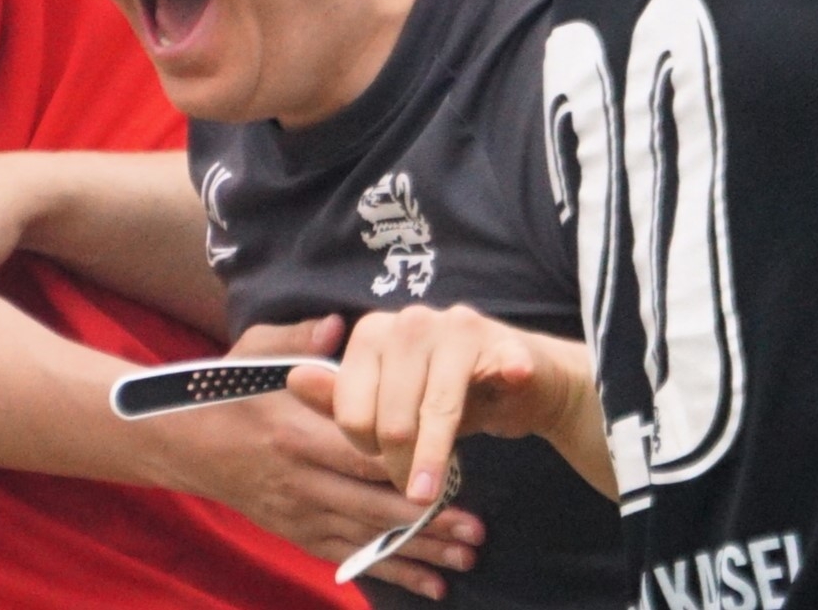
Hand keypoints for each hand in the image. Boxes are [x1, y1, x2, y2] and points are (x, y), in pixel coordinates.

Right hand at [178, 316, 486, 600]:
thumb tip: (339, 326)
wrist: (182, 441)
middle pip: (373, 505)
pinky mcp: (296, 531)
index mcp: (295, 433)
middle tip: (477, 529)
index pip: (361, 454)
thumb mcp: (255, 353)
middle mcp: (299, 479)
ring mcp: (297, 511)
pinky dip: (391, 571)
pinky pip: (350, 557)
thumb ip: (300, 340)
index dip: (407, 464)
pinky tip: (433, 583)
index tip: (454, 467)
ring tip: (468, 556)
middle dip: (427, 520)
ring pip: (368, 537)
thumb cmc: (227, 390)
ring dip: (420, 550)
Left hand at [289, 306, 600, 507]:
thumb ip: (341, 397)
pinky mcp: (503, 342)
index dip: (364, 445)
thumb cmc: (446, 396)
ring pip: (436, 409)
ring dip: (435, 460)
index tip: (380, 461)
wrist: (523, 382)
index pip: (350, 407)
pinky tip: (514, 376)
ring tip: (429, 496)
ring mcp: (459, 327)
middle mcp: (411, 321)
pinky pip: (502, 363)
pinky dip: (509, 372)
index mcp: (373, 331)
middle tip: (412, 490)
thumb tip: (294, 380)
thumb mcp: (389, 401)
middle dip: (399, 464)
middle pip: (390, 416)